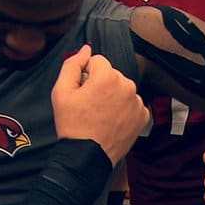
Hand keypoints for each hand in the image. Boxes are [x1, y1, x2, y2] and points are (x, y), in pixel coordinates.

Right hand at [52, 45, 148, 165]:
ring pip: (123, 88)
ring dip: (113, 96)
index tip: (82, 89)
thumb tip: (85, 49)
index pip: (97, 61)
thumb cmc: (72, 124)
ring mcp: (137, 102)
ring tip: (100, 114)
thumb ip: (72, 65)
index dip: (86, 74)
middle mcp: (127, 86)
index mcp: (108, 77)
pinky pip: (132, 103)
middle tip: (89, 104)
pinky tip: (111, 120)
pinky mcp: (143, 115)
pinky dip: (123, 109)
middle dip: (101, 84)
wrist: (86, 155)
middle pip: (112, 74)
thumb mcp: (61, 91)